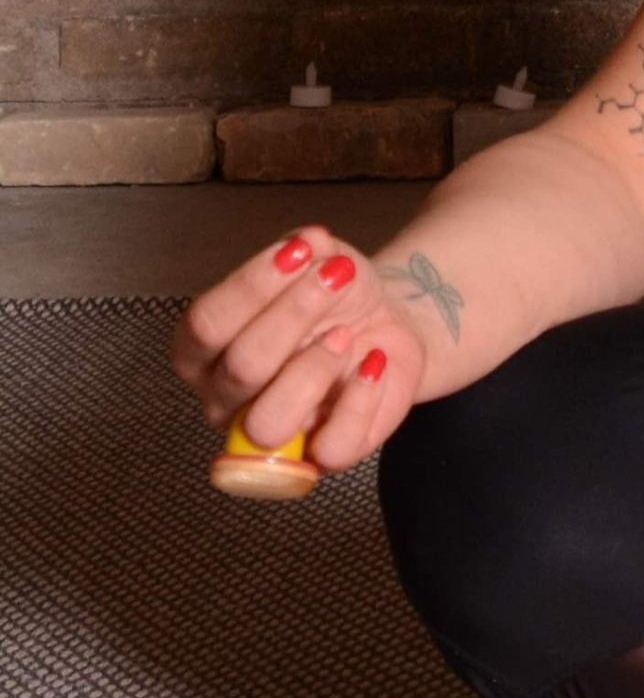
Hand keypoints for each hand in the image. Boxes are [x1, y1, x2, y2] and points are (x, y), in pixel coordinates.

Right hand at [169, 222, 435, 478]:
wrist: (386, 325)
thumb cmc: (336, 297)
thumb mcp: (320, 260)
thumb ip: (305, 251)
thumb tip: (307, 242)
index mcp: (202, 351)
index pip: (205, 324)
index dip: (253, 284)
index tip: (302, 249)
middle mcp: (225, 398)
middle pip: (242, 366)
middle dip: (294, 313)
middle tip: (337, 276)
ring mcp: (270, 434)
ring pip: (270, 421)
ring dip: (315, 367)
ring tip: (345, 332)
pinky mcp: (322, 454)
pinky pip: (331, 448)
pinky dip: (360, 398)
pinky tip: (373, 362)